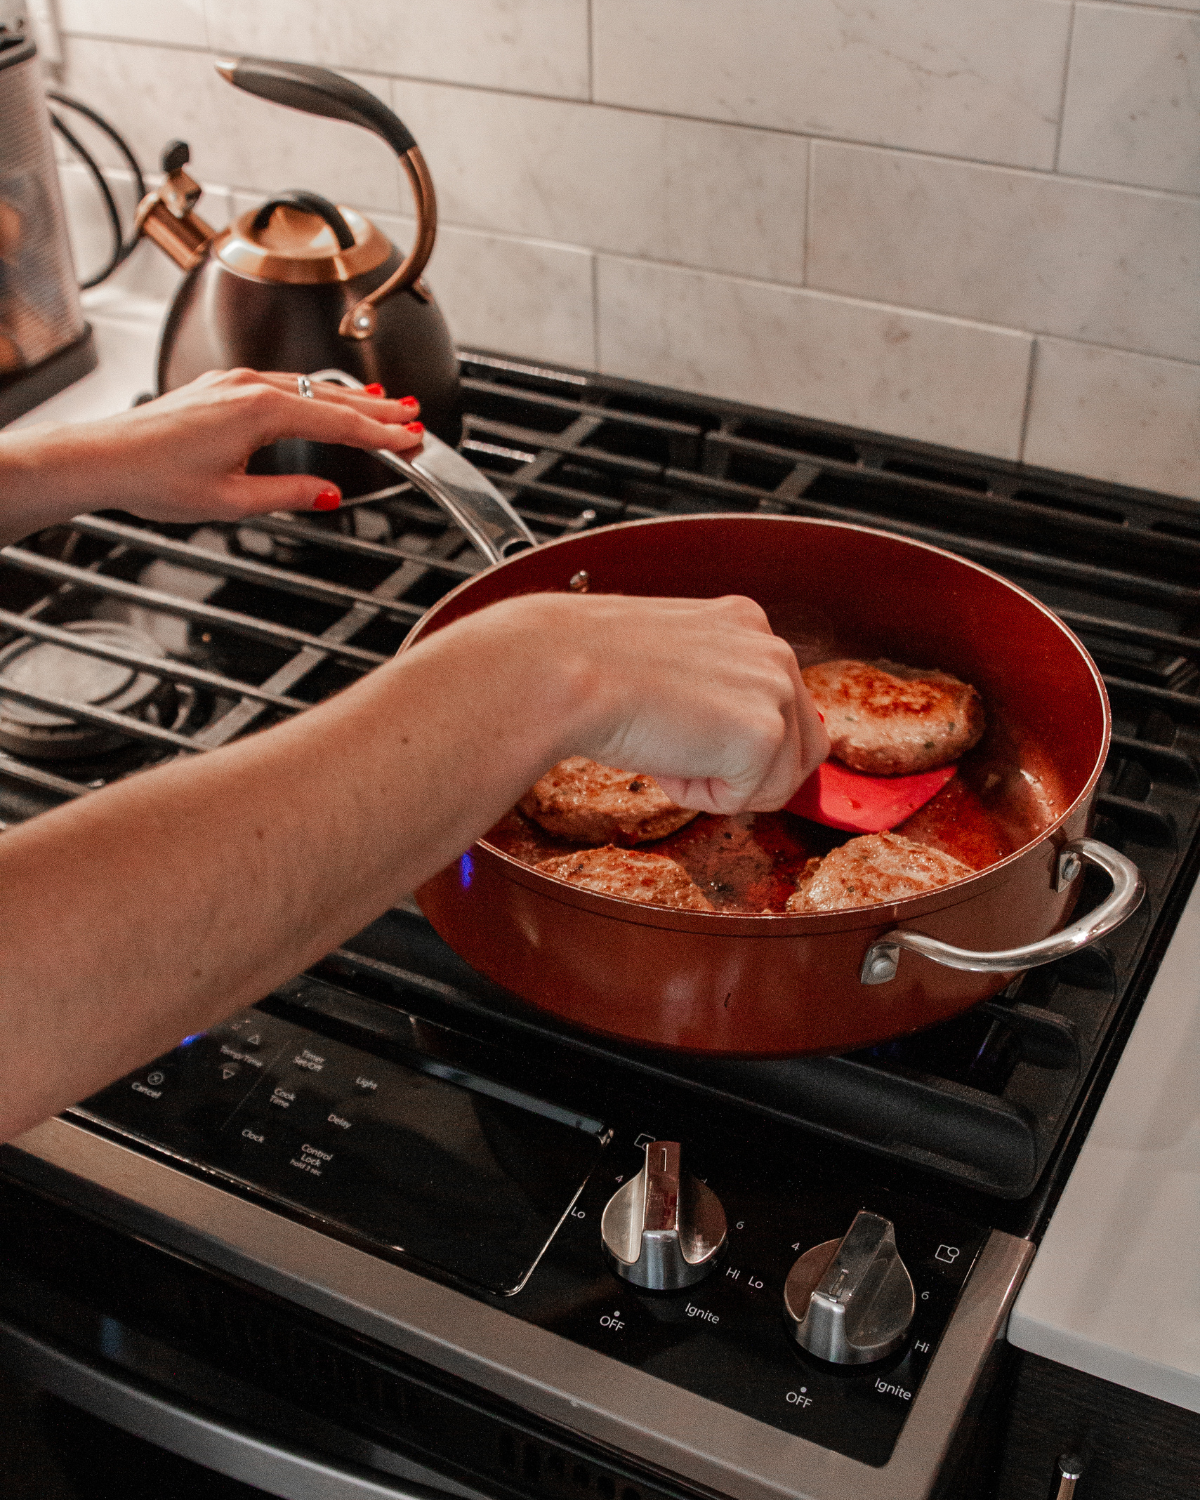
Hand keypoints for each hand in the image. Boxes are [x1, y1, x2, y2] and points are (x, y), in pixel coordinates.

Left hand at [0, 369, 425, 541]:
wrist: (101, 458)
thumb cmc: (155, 478)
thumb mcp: (232, 500)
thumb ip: (288, 494)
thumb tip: (327, 494)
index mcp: (260, 412)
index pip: (337, 422)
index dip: (380, 434)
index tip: (412, 440)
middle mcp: (249, 387)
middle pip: (329, 396)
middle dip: (375, 407)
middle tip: (413, 415)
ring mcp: (233, 383)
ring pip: (306, 386)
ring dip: (347, 398)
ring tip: (382, 406)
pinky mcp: (220, 388)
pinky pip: (282, 385)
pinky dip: (313, 394)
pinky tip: (322, 401)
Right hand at [425, 592, 829, 814]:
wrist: (562, 670)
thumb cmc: (588, 666)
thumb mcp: (667, 662)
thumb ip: (713, 687)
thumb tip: (727, 738)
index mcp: (746, 622)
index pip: (783, 703)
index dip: (735, 739)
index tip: (688, 732)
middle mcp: (772, 649)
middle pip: (804, 747)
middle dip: (748, 771)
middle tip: (681, 753)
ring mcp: (774, 689)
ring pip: (780, 781)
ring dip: (722, 783)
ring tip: (667, 749)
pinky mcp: (763, 733)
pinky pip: (746, 800)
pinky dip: (703, 797)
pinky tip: (666, 759)